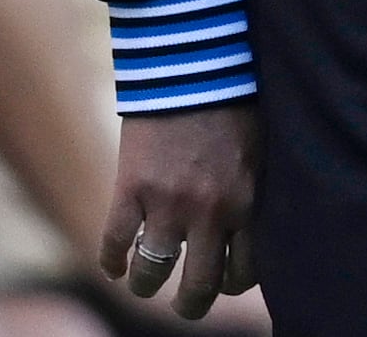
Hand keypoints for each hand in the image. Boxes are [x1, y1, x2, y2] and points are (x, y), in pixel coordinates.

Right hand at [100, 105, 257, 322]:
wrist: (190, 61)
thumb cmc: (231, 100)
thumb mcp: (255, 151)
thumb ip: (249, 192)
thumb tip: (248, 226)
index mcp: (245, 204)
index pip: (244, 273)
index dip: (231, 283)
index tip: (223, 279)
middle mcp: (209, 213)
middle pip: (200, 285)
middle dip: (191, 303)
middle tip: (184, 305)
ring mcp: (167, 203)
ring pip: (153, 272)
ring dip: (146, 285)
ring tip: (144, 285)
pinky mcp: (131, 187)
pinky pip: (116, 242)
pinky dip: (112, 261)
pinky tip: (113, 267)